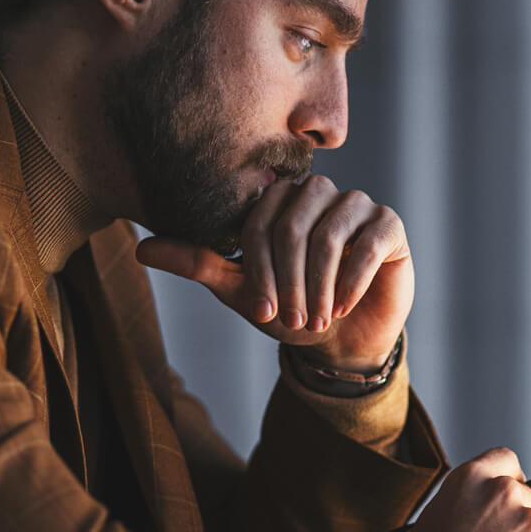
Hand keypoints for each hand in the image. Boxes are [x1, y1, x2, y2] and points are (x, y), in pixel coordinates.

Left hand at [134, 175, 412, 371]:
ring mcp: (356, 205)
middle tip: (292, 319)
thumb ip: (198, 263)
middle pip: (294, 224)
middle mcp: (318, 192)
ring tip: (318, 318)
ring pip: (330, 233)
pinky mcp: (389, 226)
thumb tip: (141, 249)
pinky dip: (352, 279)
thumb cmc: (290, 308)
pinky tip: (342, 306)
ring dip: (319, 284)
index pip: (259, 221)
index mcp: (279, 200)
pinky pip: (369, 242)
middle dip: (288, 279)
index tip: (261, 312)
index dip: (258, 268)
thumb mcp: (241, 290)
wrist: (343, 339)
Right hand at [395, 448, 530, 531]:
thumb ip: (461, 509)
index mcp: (472, 478)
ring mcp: (530, 524)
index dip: (508, 478)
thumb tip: (475, 515)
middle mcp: (505, 493)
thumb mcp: (430, 523)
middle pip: (527, 497)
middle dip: (517, 520)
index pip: (505, 460)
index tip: (508, 495)